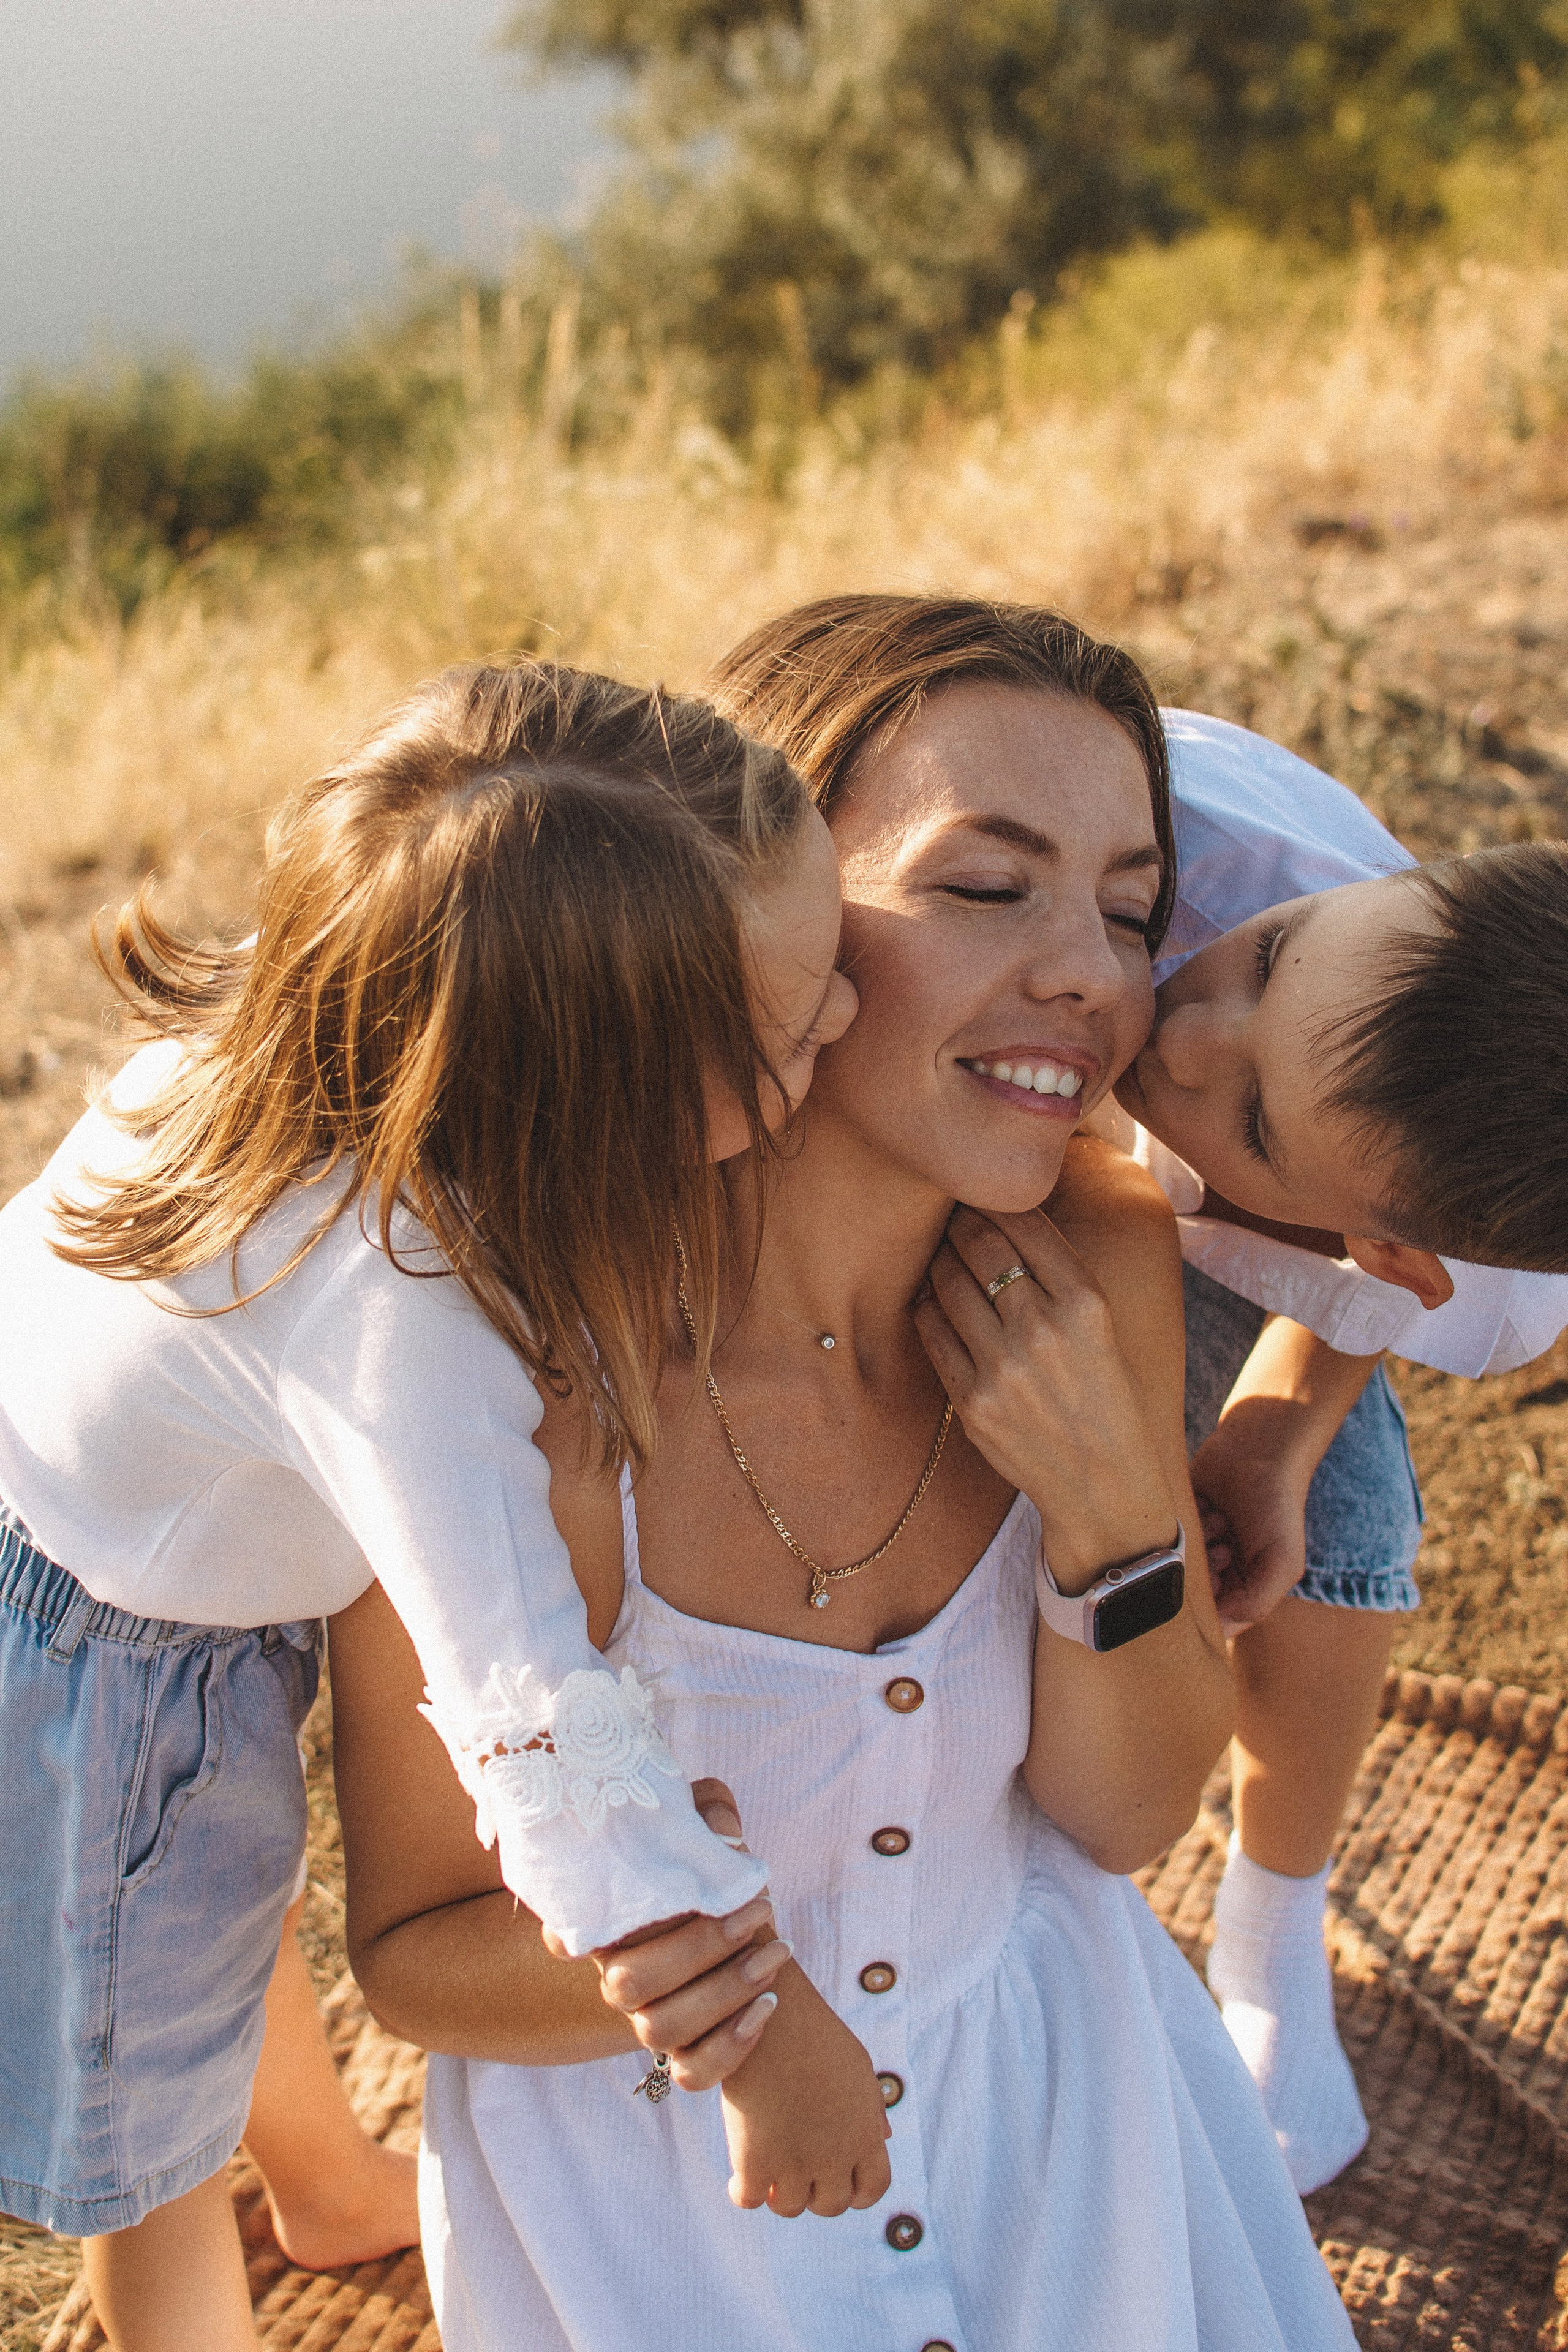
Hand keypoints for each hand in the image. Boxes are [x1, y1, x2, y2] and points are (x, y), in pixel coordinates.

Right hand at [543, 1780, 790, 2090]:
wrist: (748, 1925)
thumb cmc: (714, 1866)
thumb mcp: (708, 1825)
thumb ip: (708, 1816)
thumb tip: (721, 1836)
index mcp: (608, 1922)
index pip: (563, 1938)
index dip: (609, 1924)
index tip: (674, 1889)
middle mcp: (617, 1976)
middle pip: (630, 1983)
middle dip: (700, 1947)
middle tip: (757, 1908)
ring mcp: (646, 2019)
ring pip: (661, 2031)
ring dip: (725, 1991)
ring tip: (777, 1951)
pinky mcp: (683, 2053)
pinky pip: (692, 2073)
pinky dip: (731, 2047)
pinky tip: (768, 2005)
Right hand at [720, 1966, 891, 2216]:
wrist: (769, 2012)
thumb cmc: (813, 2033)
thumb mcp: (856, 2067)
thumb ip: (871, 2109)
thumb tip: (884, 2139)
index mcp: (866, 2134)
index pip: (872, 2190)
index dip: (855, 2188)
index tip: (836, 2174)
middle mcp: (835, 2156)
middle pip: (831, 2204)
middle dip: (816, 2190)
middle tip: (797, 2167)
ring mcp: (795, 2163)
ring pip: (789, 2206)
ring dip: (779, 2192)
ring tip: (769, 2169)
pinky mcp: (753, 2160)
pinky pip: (749, 2199)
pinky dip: (744, 2191)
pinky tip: (741, 2175)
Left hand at [913, 1204, 1179, 1589]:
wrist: (1104, 1485)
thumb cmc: (1104, 1394)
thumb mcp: (1103, 1325)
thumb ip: (1058, 1274)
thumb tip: (1003, 1216)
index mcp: (1087, 1301)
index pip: (1024, 1221)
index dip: (993, 1200)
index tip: (980, 1194)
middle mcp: (1044, 1327)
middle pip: (978, 1244)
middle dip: (958, 1221)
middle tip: (948, 1213)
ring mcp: (1003, 1366)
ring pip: (947, 1281)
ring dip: (938, 1259)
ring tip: (940, 1253)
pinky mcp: (972, 1402)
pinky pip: (931, 1330)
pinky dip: (927, 1305)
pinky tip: (932, 1299)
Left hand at [1189, 1422, 1311, 1636]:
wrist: (1260, 1446)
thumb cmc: (1278, 1507)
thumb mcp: (1281, 1564)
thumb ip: (1254, 1604)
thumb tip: (1214, 1629)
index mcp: (1244, 1586)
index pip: (1214, 1619)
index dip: (1208, 1605)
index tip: (1217, 1580)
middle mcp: (1218, 1568)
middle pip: (1188, 1591)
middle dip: (1201, 1571)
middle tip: (1223, 1546)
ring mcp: (1196, 1542)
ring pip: (1173, 1562)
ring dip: (1195, 1542)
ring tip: (1221, 1520)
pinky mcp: (1176, 1518)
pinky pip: (1161, 1533)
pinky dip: (1181, 1520)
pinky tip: (1207, 1503)